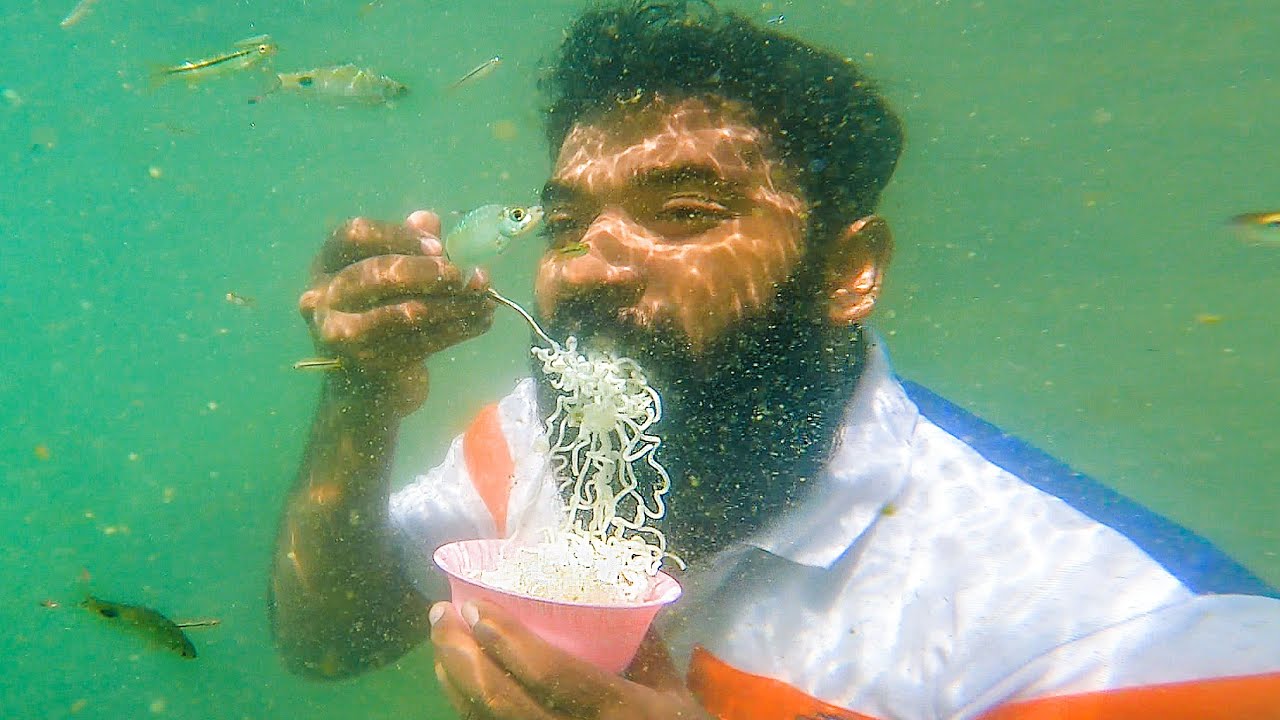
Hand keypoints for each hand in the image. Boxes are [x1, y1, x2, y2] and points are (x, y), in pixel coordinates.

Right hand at [298, 210, 493, 416]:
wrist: (366, 379)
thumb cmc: (381, 307)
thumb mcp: (388, 270)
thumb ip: (407, 242)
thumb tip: (429, 221)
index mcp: (327, 262)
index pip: (356, 234)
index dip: (401, 235)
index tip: (439, 245)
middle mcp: (324, 297)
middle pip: (377, 274)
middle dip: (429, 272)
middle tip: (462, 274)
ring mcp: (344, 334)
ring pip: (406, 312)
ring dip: (454, 303)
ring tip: (484, 296)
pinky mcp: (373, 363)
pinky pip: (425, 341)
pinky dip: (460, 328)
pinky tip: (482, 319)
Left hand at [430, 600, 712, 719]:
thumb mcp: (671, 689)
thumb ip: (642, 642)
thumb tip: (610, 587)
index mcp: (620, 710)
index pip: (552, 675)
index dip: (508, 640)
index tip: (475, 606)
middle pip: (502, 701)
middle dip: (462, 655)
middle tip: (441, 615)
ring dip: (454, 680)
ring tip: (442, 640)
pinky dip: (464, 705)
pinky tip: (455, 678)